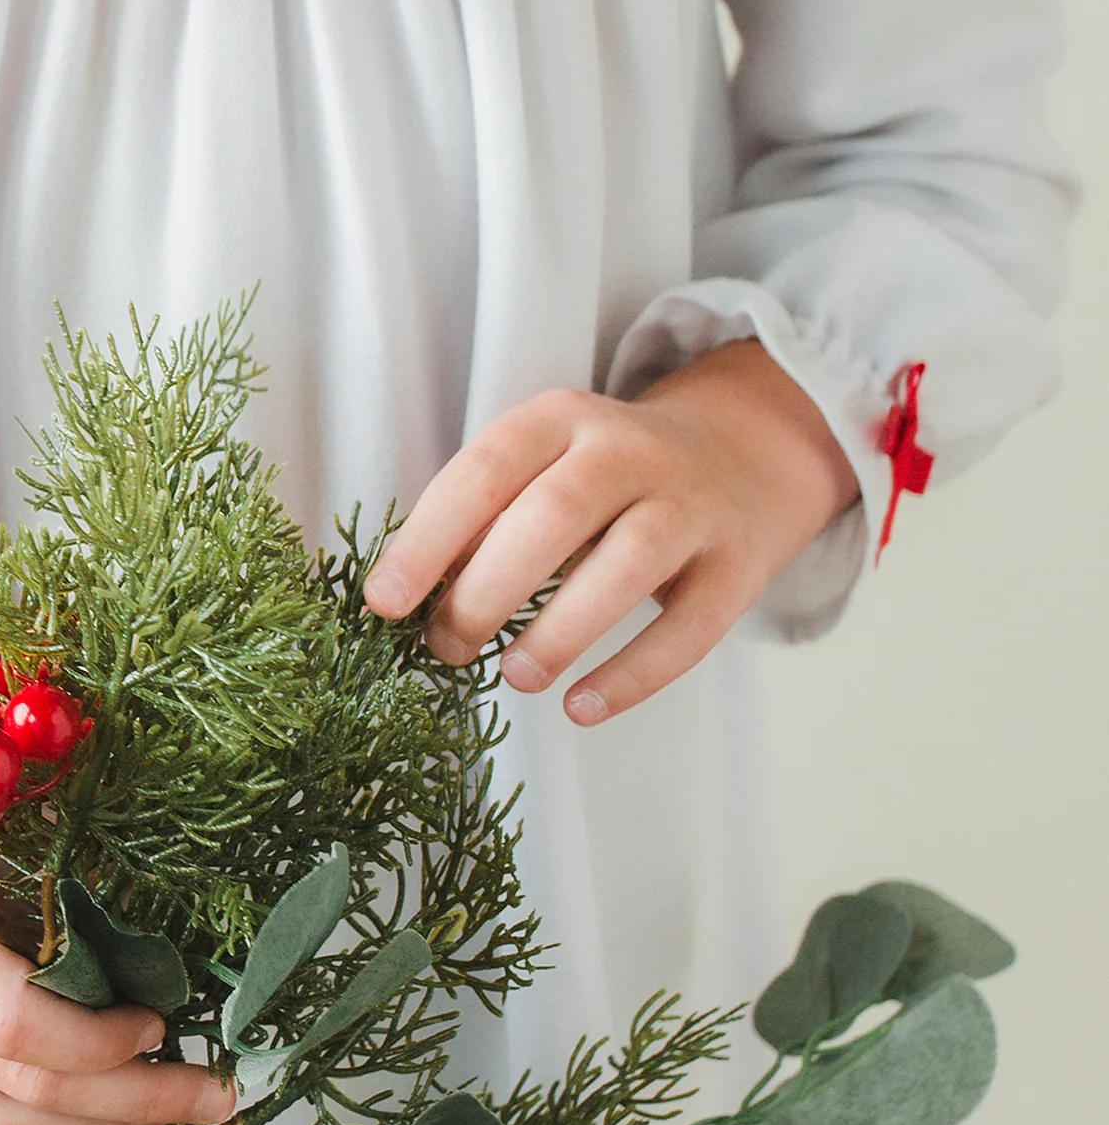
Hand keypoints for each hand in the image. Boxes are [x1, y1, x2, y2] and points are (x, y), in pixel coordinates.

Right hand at [0, 902, 236, 1124]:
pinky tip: (82, 1118)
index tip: (158, 1026)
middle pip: (26, 1094)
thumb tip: (168, 969)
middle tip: (208, 1096)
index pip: (18, 1026)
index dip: (102, 1042)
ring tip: (148, 1110)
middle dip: (135, 1103)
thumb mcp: (20, 858)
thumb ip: (79, 912)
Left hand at [365, 341, 856, 729]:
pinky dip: (633, 675)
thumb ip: (485, 516)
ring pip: (627, 564)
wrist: (741, 455)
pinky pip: (689, 628)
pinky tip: (582, 707)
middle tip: (447, 647)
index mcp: (560, 417)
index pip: (484, 471)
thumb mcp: (543, 465)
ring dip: (560, 630)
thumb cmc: (605, 478)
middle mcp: (629, 451)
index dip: (428, 539)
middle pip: (554, 514)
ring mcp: (691, 506)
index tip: (383, 603)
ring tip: (515, 677)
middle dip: (488, 590)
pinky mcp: (737, 567)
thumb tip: (411, 596)